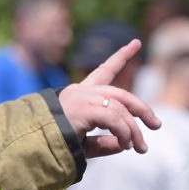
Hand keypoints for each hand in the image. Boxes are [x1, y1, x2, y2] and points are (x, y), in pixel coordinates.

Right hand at [58, 39, 159, 157]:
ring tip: (140, 148)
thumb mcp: (85, 144)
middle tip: (157, 125)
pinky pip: (114, 119)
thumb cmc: (54, 146)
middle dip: (142, 109)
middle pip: (122, 94)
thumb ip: (104, 142)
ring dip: (134, 130)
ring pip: (121, 109)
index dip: (121, 56)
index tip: (136, 42)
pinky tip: (125, 145)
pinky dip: (124, 132)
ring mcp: (82, 98)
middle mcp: (82, 91)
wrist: (32, 146)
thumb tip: (124, 144)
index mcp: (80, 95)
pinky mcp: (83, 108)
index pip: (104, 70)